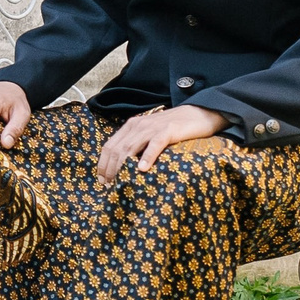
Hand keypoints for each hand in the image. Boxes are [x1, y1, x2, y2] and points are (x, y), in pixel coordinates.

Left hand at [95, 105, 226, 185]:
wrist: (197, 113)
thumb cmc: (173, 129)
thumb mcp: (150, 135)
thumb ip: (138, 146)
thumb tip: (125, 168)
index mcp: (131, 127)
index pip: (109, 146)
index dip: (103, 164)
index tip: (102, 180)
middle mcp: (137, 126)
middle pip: (117, 149)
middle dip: (110, 169)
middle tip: (109, 186)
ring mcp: (152, 127)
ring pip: (130, 147)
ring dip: (122, 166)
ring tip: (119, 182)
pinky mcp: (168, 131)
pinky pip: (154, 144)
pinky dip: (147, 156)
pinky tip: (142, 169)